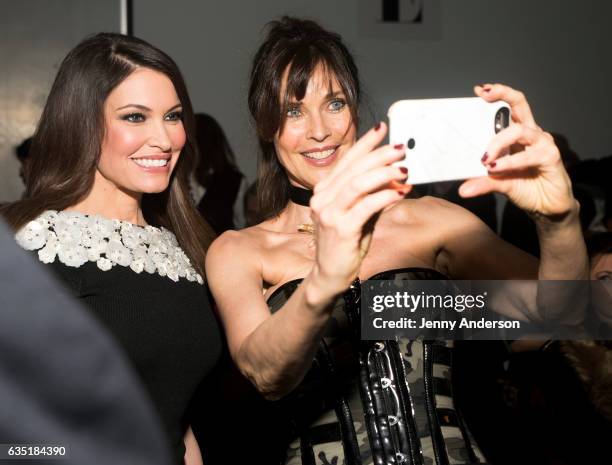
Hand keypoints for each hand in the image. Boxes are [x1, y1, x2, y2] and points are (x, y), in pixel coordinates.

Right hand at [308, 122, 409, 297]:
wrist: (331, 274)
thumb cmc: (346, 242)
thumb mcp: (360, 213)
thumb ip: (373, 193)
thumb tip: (398, 175)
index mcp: (324, 190)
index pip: (346, 160)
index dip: (365, 143)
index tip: (383, 128)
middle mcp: (322, 198)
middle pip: (354, 168)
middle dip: (380, 155)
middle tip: (401, 148)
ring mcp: (329, 213)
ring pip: (358, 183)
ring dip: (384, 173)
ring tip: (404, 168)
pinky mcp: (341, 228)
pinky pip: (366, 206)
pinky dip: (385, 196)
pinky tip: (401, 192)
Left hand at [459, 83, 575, 219]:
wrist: (546, 207)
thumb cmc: (525, 187)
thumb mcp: (498, 183)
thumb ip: (481, 182)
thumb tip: (462, 189)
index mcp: (517, 134)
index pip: (508, 107)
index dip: (497, 94)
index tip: (478, 91)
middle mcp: (531, 134)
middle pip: (520, 104)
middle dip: (502, 95)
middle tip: (484, 97)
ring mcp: (542, 144)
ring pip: (520, 130)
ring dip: (498, 142)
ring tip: (485, 158)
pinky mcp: (551, 158)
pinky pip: (529, 156)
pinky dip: (510, 162)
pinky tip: (496, 168)